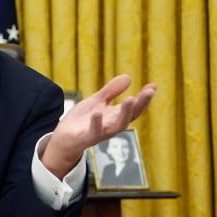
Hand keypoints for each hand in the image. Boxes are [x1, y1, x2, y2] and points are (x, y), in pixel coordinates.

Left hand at [42, 74, 156, 177]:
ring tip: (131, 99)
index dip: (144, 98)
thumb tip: (128, 77)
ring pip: (117, 126)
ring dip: (125, 113)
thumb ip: (111, 91)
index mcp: (114, 116)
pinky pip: (94, 132)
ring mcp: (100, 133)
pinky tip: (97, 113)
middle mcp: (111, 126)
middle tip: (149, 91)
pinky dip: (96, 123)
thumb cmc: (81, 121)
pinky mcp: (86, 137)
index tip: (153, 86)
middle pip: (131, 116)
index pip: (134, 108)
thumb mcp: (96, 102)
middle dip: (140, 104)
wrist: (63, 139)